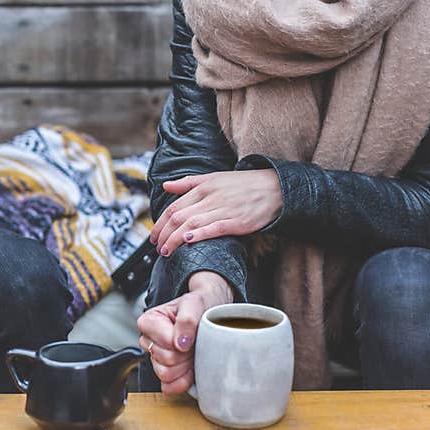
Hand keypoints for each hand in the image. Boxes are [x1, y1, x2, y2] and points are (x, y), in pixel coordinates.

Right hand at [137, 271, 232, 394]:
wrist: (210, 312)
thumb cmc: (200, 305)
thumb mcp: (195, 303)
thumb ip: (187, 319)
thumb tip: (180, 343)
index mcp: (149, 322)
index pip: (165, 344)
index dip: (183, 342)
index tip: (192, 334)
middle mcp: (148, 341)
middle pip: (165, 361)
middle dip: (185, 354)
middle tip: (194, 342)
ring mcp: (155, 358)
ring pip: (166, 374)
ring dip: (185, 366)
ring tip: (193, 352)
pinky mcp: (165, 373)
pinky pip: (168, 387)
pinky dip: (183, 381)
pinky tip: (191, 367)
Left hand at [149, 170, 281, 257]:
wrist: (276, 188)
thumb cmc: (243, 184)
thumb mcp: (214, 177)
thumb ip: (188, 183)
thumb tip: (166, 186)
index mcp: (203, 187)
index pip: (174, 207)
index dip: (160, 223)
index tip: (154, 236)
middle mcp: (211, 198)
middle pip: (179, 217)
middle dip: (164, 234)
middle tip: (157, 247)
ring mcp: (224, 210)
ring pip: (192, 224)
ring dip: (175, 239)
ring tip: (166, 252)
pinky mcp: (238, 222)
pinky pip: (214, 228)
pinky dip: (199, 234)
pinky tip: (187, 241)